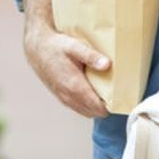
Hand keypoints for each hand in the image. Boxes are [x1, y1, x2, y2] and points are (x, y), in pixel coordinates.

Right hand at [22, 0, 110, 118]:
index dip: (112, 105)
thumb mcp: (74, 47)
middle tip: (116, 93)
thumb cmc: (56, 46)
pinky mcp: (61, 96)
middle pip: (95, 112)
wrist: (36, 48)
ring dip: (96, 106)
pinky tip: (92, 91)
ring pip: (86, 112)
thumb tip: (107, 64)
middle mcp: (69, 96)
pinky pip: (78, 107)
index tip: (121, 97)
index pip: (99, 108)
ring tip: (105, 93)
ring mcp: (64, 98)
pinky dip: (87, 104)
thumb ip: (91, 56)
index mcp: (75, 86)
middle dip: (106, 106)